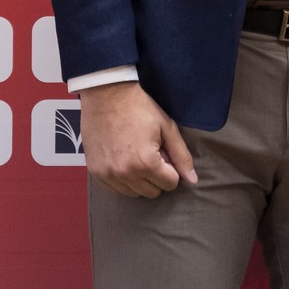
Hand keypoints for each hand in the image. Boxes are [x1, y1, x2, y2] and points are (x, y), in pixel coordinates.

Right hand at [79, 80, 194, 196]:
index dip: (171, 169)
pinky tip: (123, 160)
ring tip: (137, 156)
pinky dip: (123, 180)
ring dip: (140, 180)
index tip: (164, 153)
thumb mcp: (167, 127)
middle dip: (157, 176)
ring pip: (134, 193)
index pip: (170, 184)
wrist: (107, 95)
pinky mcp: (96, 172)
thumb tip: (193, 180)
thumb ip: (181, 156)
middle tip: (152, 154)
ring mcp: (108, 175)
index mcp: (146, 162)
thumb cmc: (140, 108)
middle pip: (152, 192)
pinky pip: (115, 189)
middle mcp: (125, 173)